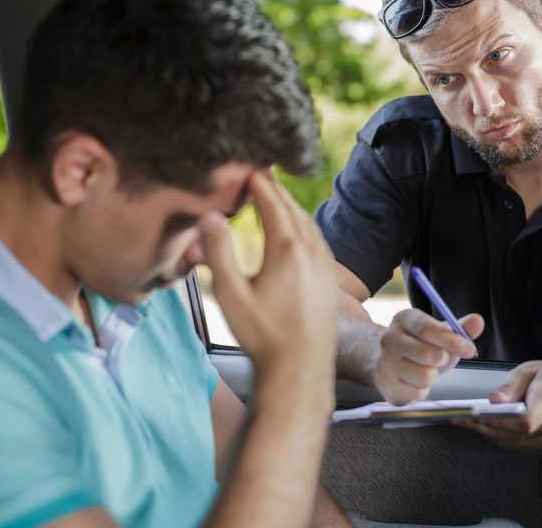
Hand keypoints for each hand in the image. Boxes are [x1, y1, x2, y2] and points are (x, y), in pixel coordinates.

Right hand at [199, 171, 338, 376]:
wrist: (299, 371)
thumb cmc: (262, 337)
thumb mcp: (230, 294)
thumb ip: (218, 252)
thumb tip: (211, 218)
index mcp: (287, 250)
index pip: (273, 204)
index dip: (259, 184)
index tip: (249, 169)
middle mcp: (312, 253)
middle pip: (293, 209)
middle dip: (276, 190)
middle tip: (260, 175)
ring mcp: (325, 267)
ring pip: (309, 225)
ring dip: (292, 208)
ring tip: (276, 198)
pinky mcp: (330, 282)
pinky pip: (319, 242)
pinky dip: (305, 227)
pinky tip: (297, 233)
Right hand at [375, 308, 482, 404]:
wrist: (384, 359)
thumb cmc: (418, 345)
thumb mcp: (438, 333)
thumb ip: (459, 328)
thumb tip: (477, 321)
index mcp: (405, 319)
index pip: (429, 329)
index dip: (452, 341)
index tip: (469, 350)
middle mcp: (389, 338)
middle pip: (428, 354)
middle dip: (442, 360)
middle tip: (440, 359)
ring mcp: (384, 362)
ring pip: (424, 376)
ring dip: (432, 376)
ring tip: (425, 370)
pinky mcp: (384, 384)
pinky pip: (416, 393)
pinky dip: (422, 391)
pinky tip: (414, 382)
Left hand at [455, 360, 541, 452]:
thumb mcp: (529, 371)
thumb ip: (510, 387)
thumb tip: (492, 400)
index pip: (522, 422)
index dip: (498, 422)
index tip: (475, 416)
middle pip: (512, 435)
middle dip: (483, 427)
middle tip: (461, 418)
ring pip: (511, 443)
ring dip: (488, 434)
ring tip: (469, 422)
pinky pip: (517, 446)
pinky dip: (500, 438)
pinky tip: (488, 427)